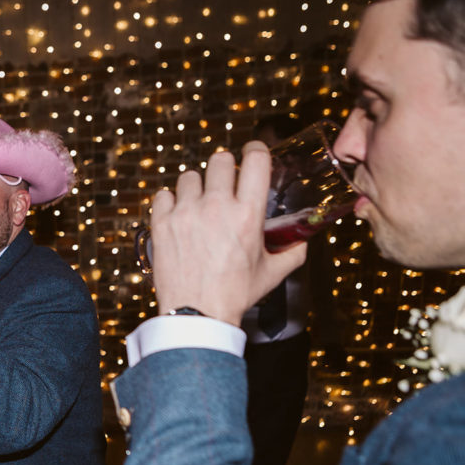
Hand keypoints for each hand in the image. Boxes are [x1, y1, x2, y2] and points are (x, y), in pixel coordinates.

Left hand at [150, 141, 307, 325]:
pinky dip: (170, 201)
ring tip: (199, 205)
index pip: (256, 159)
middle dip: (224, 168)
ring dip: (196, 186)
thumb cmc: (235, 294)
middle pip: (219, 160)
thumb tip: (302, 239)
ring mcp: (187, 213)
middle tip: (224, 184)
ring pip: (189, 176)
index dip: (256, 150)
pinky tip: (178, 215)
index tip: (252, 152)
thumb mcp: (273, 273)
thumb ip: (293, 250)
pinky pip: (164, 195)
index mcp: (248, 214)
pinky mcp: (162, 223)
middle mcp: (217, 207)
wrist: (197, 314)